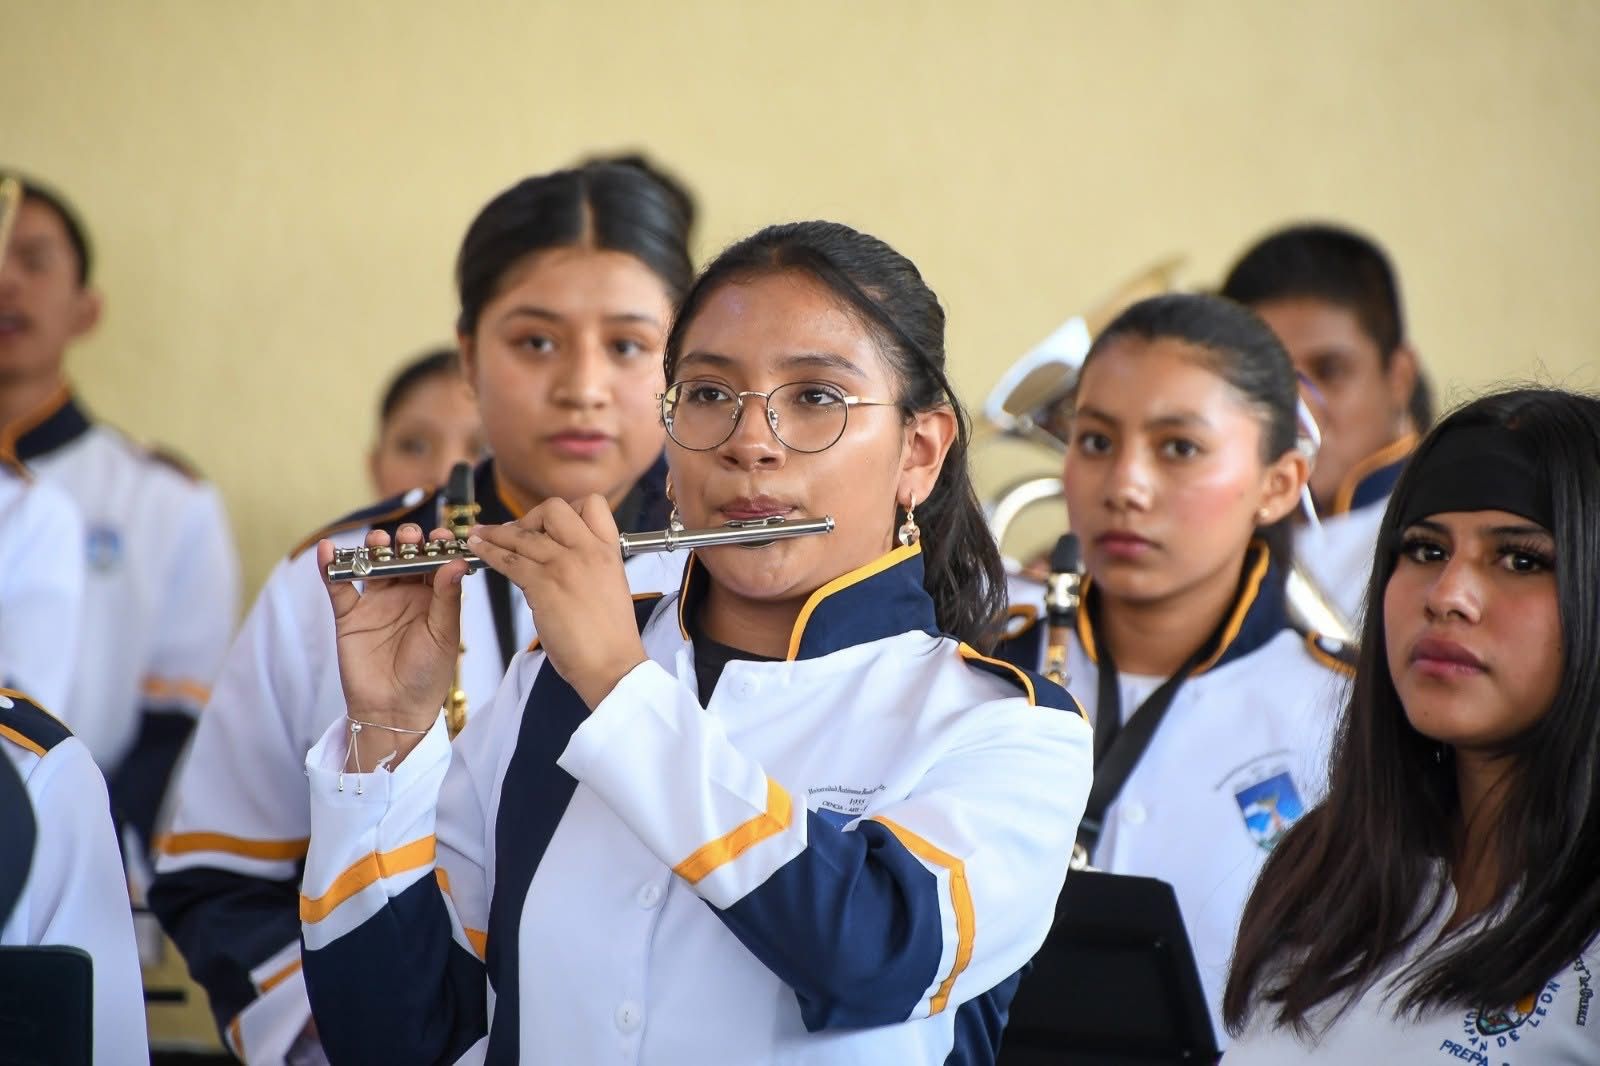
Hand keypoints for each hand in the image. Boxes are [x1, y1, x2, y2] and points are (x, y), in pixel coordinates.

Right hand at [317, 524, 464, 734]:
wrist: (395, 710)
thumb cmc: (428, 674)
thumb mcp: (444, 634)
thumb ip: (446, 598)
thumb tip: (456, 563)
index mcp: (433, 597)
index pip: (435, 562)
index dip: (437, 546)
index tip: (441, 536)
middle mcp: (404, 595)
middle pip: (403, 556)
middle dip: (406, 541)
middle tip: (410, 537)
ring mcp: (375, 602)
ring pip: (372, 565)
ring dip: (374, 548)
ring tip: (378, 540)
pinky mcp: (349, 615)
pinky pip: (338, 586)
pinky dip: (330, 567)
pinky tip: (328, 550)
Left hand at [468, 496, 645, 709]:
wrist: (612, 663)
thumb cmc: (611, 634)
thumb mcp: (611, 584)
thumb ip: (589, 563)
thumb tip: (558, 555)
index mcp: (609, 550)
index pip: (592, 503)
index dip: (568, 509)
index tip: (551, 525)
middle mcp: (588, 550)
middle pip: (553, 509)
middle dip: (530, 517)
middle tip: (518, 534)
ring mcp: (564, 565)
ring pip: (522, 535)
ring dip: (495, 533)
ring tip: (478, 535)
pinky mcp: (543, 585)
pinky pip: (508, 560)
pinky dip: (488, 552)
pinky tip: (477, 550)